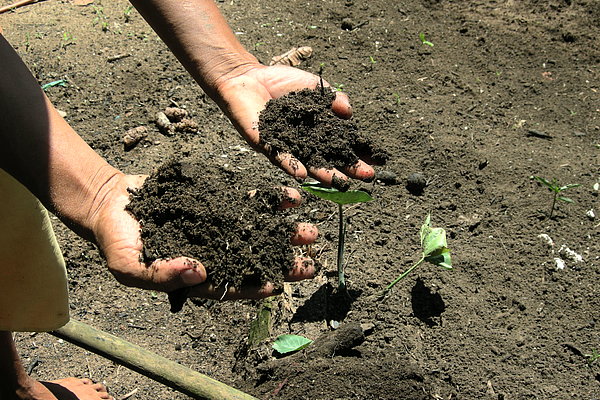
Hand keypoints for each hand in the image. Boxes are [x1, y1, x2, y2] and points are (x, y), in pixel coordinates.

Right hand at [89, 173, 316, 297]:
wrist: (111, 203)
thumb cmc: (118, 241)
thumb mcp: (128, 266)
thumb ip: (160, 275)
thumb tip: (198, 272)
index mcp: (196, 276)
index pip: (230, 285)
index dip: (254, 286)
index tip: (278, 285)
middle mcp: (214, 253)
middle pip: (253, 260)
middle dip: (282, 262)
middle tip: (310, 262)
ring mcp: (218, 227)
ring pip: (258, 231)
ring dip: (284, 232)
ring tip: (310, 231)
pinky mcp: (218, 202)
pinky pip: (248, 201)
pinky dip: (268, 199)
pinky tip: (290, 198)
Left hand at [214, 64, 375, 185]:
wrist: (247, 78)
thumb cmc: (281, 83)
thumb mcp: (314, 88)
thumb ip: (333, 98)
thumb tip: (349, 112)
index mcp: (318, 130)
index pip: (343, 144)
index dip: (360, 151)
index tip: (378, 159)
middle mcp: (305, 143)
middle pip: (330, 158)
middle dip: (348, 168)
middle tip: (367, 177)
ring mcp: (287, 146)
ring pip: (308, 163)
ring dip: (324, 174)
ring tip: (340, 183)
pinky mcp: (267, 144)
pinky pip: (280, 158)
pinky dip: (292, 166)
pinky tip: (304, 175)